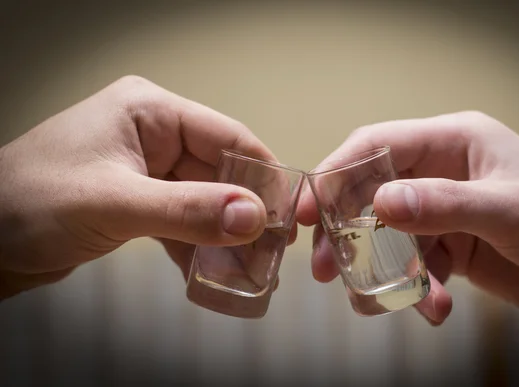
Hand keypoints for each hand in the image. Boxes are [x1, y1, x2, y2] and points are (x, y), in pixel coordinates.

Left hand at [0, 75, 292, 299]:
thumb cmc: (30, 204)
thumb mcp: (115, 204)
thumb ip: (187, 210)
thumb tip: (254, 218)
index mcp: (149, 111)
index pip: (226, 136)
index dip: (261, 176)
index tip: (287, 216)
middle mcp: (152, 134)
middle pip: (220, 172)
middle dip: (245, 214)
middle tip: (272, 253)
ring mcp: (146, 170)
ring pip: (204, 200)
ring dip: (226, 235)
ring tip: (253, 269)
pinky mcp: (139, 201)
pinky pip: (183, 221)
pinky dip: (199, 246)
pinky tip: (215, 272)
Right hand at [297, 111, 518, 340]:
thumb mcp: (509, 210)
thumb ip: (443, 204)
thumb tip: (379, 203)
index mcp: (451, 141)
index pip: (376, 145)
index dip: (336, 174)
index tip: (308, 212)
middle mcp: (439, 171)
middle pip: (370, 193)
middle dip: (347, 232)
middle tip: (326, 269)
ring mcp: (442, 210)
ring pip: (387, 236)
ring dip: (381, 272)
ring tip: (377, 305)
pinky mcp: (448, 246)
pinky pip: (413, 265)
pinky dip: (415, 290)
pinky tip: (434, 309)